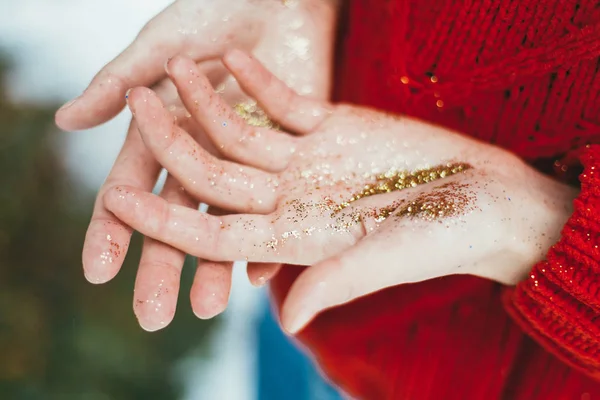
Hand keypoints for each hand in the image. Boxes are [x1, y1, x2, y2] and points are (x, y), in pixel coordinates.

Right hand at [56, 0, 338, 330]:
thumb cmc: (215, 10)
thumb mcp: (163, 42)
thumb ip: (120, 80)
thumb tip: (65, 121)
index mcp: (165, 131)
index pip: (132, 188)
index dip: (113, 227)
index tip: (98, 271)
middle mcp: (202, 154)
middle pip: (176, 217)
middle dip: (162, 263)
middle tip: (152, 315)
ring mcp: (245, 160)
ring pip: (225, 219)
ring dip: (215, 263)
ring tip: (207, 307)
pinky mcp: (287, 155)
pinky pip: (276, 203)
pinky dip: (271, 235)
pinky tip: (261, 272)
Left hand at [104, 51, 578, 333]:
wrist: (480, 200)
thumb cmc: (441, 239)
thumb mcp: (390, 259)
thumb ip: (337, 280)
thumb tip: (291, 319)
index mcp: (292, 238)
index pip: (213, 232)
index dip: (166, 220)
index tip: (117, 200)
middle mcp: (287, 199)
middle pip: (213, 174)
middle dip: (172, 143)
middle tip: (134, 105)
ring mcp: (304, 160)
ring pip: (239, 130)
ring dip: (207, 100)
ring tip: (173, 65)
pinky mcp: (328, 126)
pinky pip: (282, 100)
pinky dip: (258, 80)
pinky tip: (231, 55)